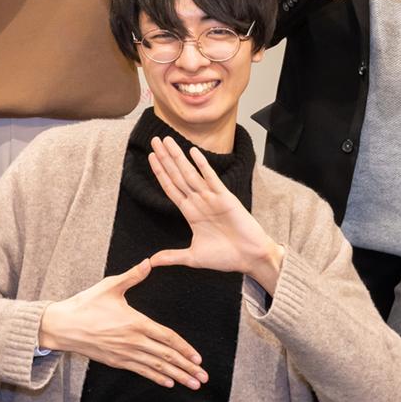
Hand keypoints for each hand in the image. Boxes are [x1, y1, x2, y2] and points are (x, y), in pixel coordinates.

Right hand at [37, 262, 207, 389]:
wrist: (63, 326)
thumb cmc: (85, 305)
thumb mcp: (110, 286)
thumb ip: (132, 276)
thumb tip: (149, 262)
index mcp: (135, 322)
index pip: (167, 337)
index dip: (185, 348)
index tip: (198, 358)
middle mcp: (133, 341)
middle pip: (166, 356)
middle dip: (187, 368)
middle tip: (202, 377)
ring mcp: (125, 353)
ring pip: (156, 367)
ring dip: (176, 376)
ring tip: (192, 384)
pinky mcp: (116, 361)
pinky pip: (141, 371)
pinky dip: (156, 377)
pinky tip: (168, 382)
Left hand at [140, 136, 282, 291]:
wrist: (250, 258)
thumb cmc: (226, 257)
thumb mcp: (193, 257)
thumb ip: (172, 256)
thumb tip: (151, 262)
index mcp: (191, 213)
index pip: (171, 188)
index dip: (160, 173)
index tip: (150, 157)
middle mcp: (199, 201)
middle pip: (177, 175)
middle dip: (165, 158)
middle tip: (154, 139)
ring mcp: (212, 198)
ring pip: (190, 174)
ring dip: (178, 157)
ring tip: (167, 140)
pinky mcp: (226, 198)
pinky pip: (211, 179)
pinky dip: (202, 165)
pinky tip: (193, 152)